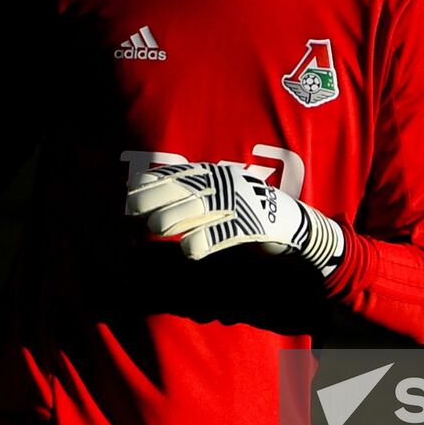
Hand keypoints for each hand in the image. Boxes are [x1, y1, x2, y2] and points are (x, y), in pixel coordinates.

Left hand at [126, 162, 343, 275]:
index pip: (175, 174)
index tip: (128, 195)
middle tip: (133, 214)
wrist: (295, 224)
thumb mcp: (220, 195)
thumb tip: (148, 200)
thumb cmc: (248, 211)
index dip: (150, 184)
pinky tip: (189, 251)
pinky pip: (221, 234)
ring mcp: (239, 203)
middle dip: (153, 200)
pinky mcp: (252, 225)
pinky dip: (202, 242)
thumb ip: (190, 195)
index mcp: (215, 174)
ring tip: (156, 229)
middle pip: (180, 189)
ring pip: (197, 208)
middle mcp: (225, 183)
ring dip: (172, 218)